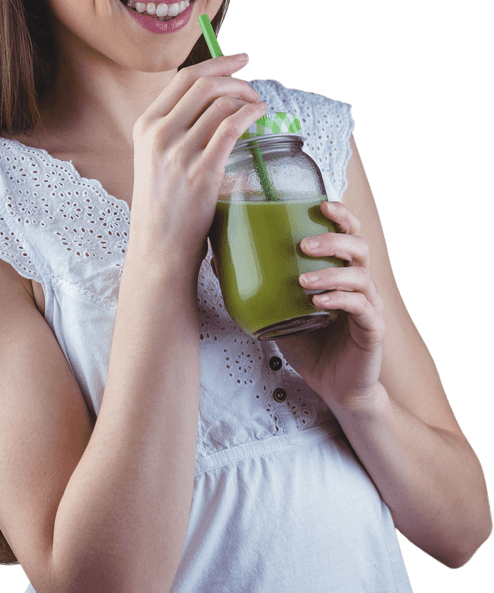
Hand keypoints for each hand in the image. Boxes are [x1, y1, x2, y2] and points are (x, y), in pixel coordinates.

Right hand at [129, 53, 265, 279]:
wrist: (159, 245)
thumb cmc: (163, 204)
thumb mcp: (154, 158)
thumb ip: (174, 129)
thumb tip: (212, 101)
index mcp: (146, 126)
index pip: (184, 79)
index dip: (216, 63)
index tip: (239, 59)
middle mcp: (159, 135)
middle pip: (204, 85)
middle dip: (236, 79)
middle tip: (253, 88)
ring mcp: (179, 153)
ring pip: (221, 105)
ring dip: (247, 99)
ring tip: (258, 108)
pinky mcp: (202, 172)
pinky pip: (232, 128)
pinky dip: (251, 114)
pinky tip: (260, 115)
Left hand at [273, 201, 384, 412]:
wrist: (335, 388)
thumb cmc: (311, 346)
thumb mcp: (278, 312)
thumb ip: (257, 286)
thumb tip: (218, 258)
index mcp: (341, 273)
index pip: (349, 234)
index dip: (341, 215)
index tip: (321, 204)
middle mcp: (360, 284)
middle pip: (359, 246)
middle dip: (333, 239)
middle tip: (303, 244)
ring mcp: (369, 306)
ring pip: (360, 276)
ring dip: (330, 273)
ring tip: (303, 280)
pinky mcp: (373, 329)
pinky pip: (361, 307)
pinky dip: (340, 300)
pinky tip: (319, 302)